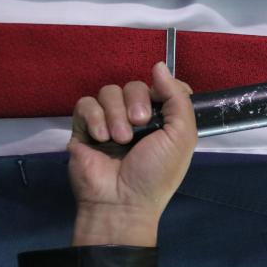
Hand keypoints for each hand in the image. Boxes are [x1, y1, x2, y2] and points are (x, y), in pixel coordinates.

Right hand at [68, 61, 196, 245]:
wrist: (122, 201)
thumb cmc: (156, 173)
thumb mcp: (182, 136)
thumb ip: (178, 99)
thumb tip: (160, 66)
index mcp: (162, 120)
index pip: (161, 86)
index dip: (162, 87)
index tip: (162, 101)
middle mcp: (136, 117)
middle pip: (134, 85)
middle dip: (136, 102)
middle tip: (140, 125)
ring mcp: (109, 122)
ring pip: (109, 91)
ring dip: (116, 114)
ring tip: (121, 139)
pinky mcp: (84, 128)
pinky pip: (86, 104)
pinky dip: (95, 118)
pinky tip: (102, 138)